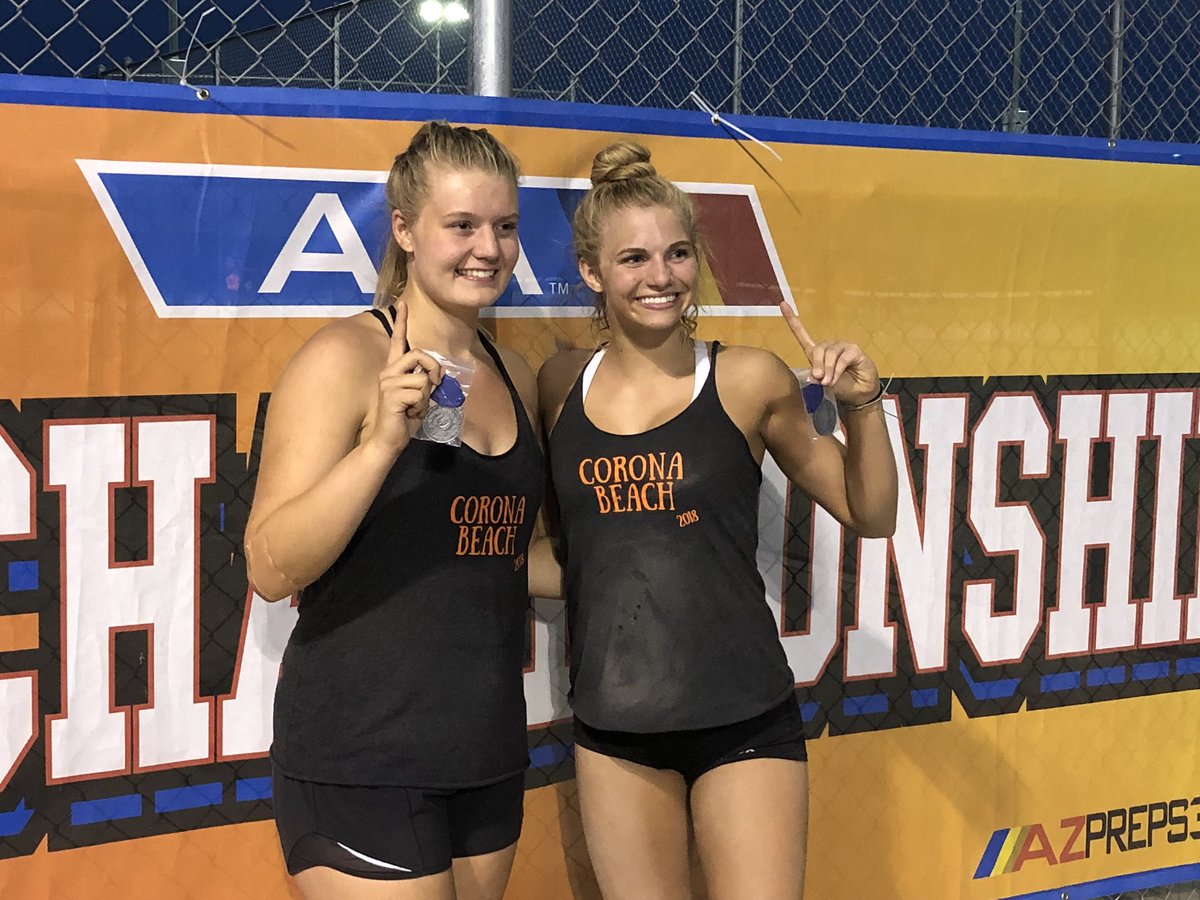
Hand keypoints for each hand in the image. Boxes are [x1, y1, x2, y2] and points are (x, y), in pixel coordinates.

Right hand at [366, 301, 441, 456]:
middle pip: (419, 354)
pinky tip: (409, 414)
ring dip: (426, 396)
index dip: (402, 321)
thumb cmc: (404, 418)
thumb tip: (438, 375)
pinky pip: (420, 393)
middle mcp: (388, 372)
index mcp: (393, 370)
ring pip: (423, 378)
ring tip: (414, 408)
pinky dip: (421, 406)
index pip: (397, 340)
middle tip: (435, 386)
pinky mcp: (391, 395)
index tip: (403, 303)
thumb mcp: (418, 395)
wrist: (388, 440)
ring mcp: (388, 383)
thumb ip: (425, 381)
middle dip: (435, 369)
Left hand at [779, 301, 878, 404]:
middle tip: (818, 379)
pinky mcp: (854, 350)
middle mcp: (829, 347)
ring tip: (828, 383)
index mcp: (817, 353)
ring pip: (830, 354)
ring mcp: (842, 347)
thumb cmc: (840, 387)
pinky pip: (842, 359)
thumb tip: (814, 376)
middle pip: (818, 348)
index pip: (802, 334)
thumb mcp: (823, 383)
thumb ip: (816, 378)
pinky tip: (835, 379)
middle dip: (817, 364)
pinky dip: (836, 371)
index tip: (783, 304)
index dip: (792, 320)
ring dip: (827, 370)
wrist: (859, 393)